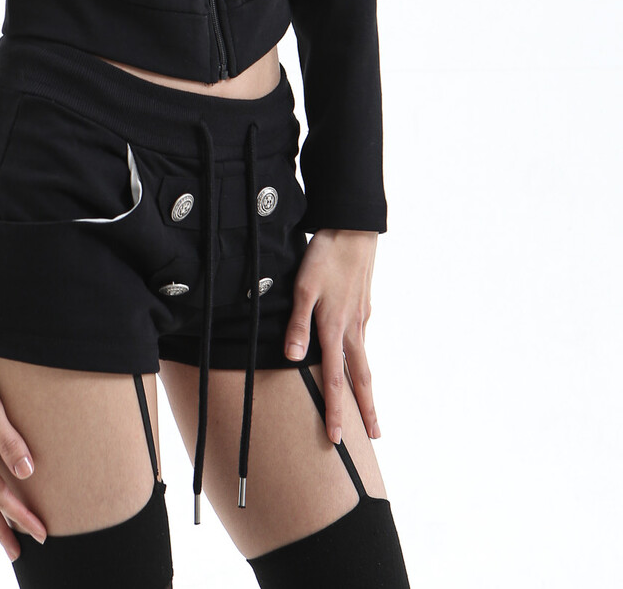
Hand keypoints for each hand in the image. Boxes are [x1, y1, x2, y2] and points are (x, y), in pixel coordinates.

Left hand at [283, 228, 379, 446]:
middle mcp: (353, 329)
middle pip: (361, 379)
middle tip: (374, 438)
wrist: (354, 229)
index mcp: (335, 329)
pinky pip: (362, 342)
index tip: (337, 438)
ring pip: (364, 362)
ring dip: (367, 389)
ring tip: (370, 410)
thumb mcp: (303, 287)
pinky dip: (362, 361)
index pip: (333, 379)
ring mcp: (361, 319)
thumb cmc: (325, 256)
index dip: (336, 410)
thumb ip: (298, 323)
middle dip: (366, 411)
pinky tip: (357, 362)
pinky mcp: (363, 308)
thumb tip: (292, 358)